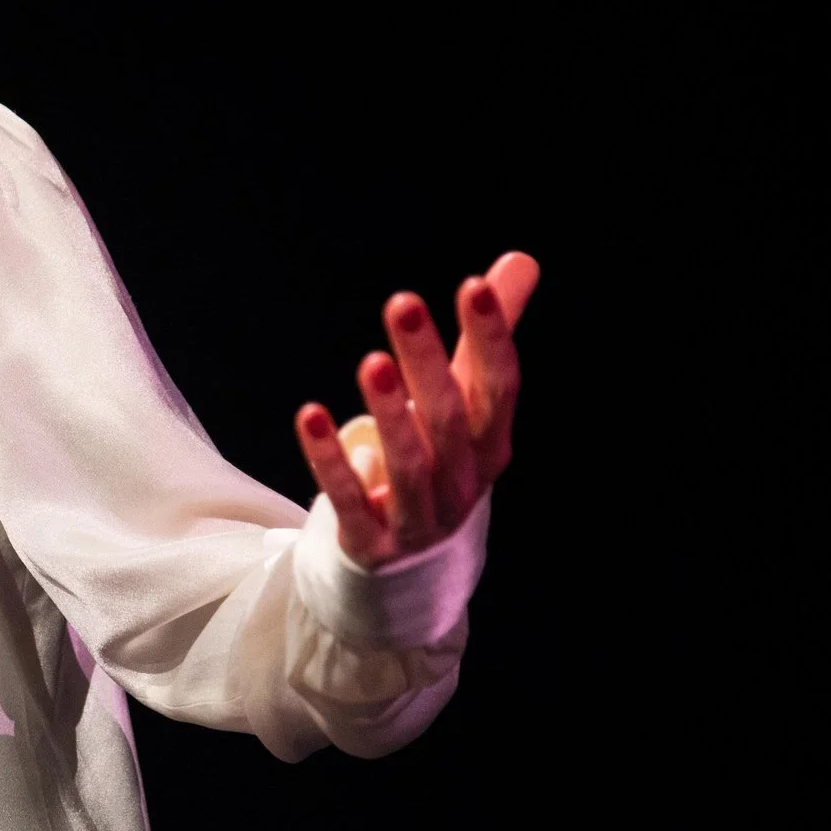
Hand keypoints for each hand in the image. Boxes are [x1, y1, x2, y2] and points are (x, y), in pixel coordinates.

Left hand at [294, 252, 538, 565]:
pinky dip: (331, 460)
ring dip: (391, 411)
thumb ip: (487, 336)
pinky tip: (310, 414)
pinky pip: (350, 501)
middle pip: (450, 420)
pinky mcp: (373, 544)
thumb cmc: (442, 464)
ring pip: (409, 464)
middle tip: (402, 301)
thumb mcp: (467, 406)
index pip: (499, 388)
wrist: (414, 571)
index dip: (490, 339)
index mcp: (490, 446)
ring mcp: (420, 519)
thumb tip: (520, 260)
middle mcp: (463, 483)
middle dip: (428, 362)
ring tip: (371, 361)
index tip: (473, 285)